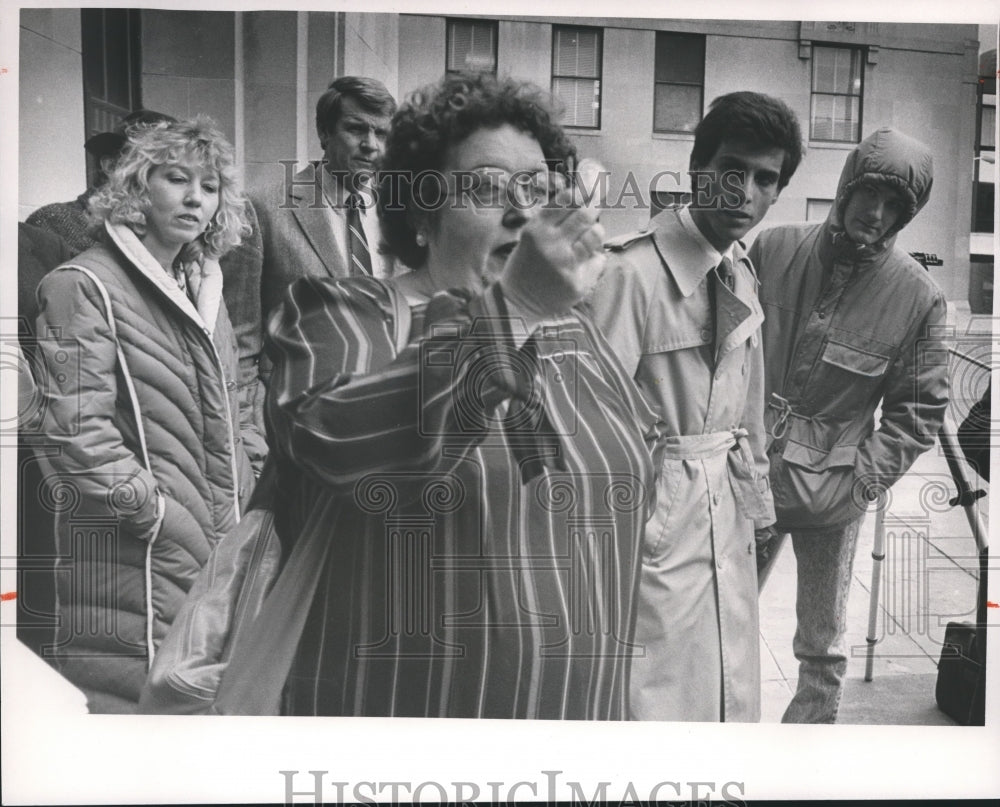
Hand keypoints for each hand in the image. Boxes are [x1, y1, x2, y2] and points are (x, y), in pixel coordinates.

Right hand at [500, 161, 606, 323]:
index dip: (583, 189)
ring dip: (596, 232)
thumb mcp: (530, 236)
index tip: (592, 183)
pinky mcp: (577, 282)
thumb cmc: (526, 265)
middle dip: (593, 206)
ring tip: (588, 237)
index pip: (566, 200)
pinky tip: (583, 262)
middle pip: (585, 214)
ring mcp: (565, 264)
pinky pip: (597, 259)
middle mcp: (551, 245)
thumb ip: (552, 219)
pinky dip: (594, 258)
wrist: (518, 303)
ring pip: (595, 235)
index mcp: (536, 230)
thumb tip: (581, 194)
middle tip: (595, 205)